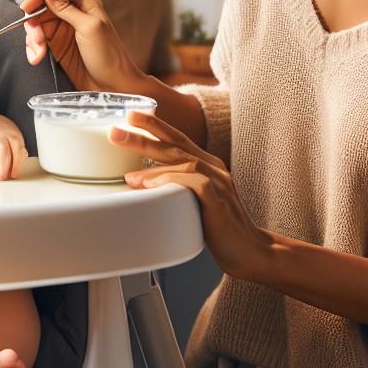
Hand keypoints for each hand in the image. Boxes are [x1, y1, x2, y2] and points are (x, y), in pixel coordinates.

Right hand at [21, 0, 144, 93]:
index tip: (26, 11)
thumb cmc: (109, 56)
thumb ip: (64, 7)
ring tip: (39, 55)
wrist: (114, 87)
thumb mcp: (88, 27)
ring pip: (37, 28)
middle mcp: (72, 15)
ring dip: (33, 41)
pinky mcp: (58, 48)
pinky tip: (37, 59)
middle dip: (34, 26)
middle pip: (40, 11)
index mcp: (83, 3)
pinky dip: (34, 50)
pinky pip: (38, 43)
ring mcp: (63, 32)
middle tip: (38, 42)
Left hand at [116, 111, 271, 277]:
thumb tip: (140, 184)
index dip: (155, 126)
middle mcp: (214, 168)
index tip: (131, 116)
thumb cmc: (220, 230)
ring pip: (183, 161)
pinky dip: (169, 181)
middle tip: (116, 131)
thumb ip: (175, 188)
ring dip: (151, 163)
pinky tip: (150, 186)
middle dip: (145, 133)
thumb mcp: (195, 202)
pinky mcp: (219, 201)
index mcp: (209, 165)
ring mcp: (219, 183)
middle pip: (176, 143)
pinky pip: (193, 184)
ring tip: (126, 174)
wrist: (251, 251)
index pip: (179, 138)